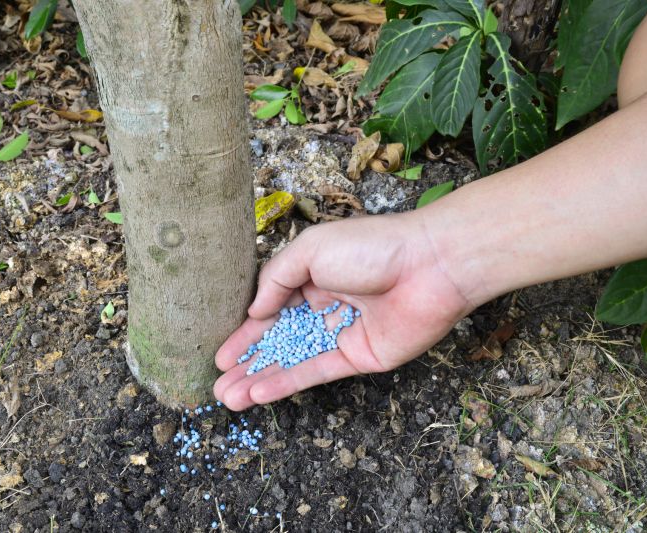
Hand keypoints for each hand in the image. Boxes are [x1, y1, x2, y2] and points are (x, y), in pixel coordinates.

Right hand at [213, 213, 475, 410]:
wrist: (429, 266)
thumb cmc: (370, 247)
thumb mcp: (310, 250)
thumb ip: (277, 279)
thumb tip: (254, 312)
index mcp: (311, 277)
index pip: (270, 310)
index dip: (245, 334)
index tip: (221, 355)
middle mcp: (324, 307)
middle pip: (278, 341)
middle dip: (248, 363)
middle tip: (217, 386)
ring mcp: (341, 335)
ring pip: (292, 361)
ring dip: (260, 380)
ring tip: (228, 398)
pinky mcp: (358, 357)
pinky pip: (316, 372)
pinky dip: (287, 383)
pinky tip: (259, 395)